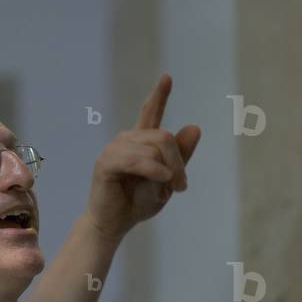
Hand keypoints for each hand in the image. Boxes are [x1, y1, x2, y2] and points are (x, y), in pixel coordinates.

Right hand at [84, 73, 201, 239]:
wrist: (115, 224)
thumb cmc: (137, 202)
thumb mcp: (167, 180)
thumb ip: (180, 156)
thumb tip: (195, 126)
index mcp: (140, 142)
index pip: (150, 112)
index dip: (159, 95)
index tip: (167, 77)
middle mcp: (126, 139)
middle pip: (165, 137)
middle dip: (179, 162)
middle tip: (182, 186)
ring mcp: (114, 149)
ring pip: (155, 148)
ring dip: (167, 171)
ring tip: (167, 191)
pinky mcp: (106, 163)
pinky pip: (138, 160)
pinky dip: (154, 171)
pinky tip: (161, 180)